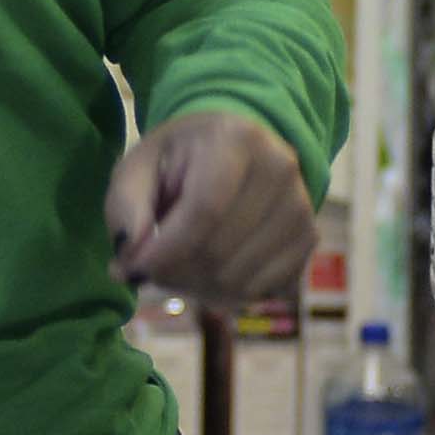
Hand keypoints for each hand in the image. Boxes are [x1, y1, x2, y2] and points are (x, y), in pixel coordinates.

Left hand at [110, 109, 315, 304]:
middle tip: (148, 269)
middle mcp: (280, 169)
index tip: (132, 270)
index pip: (204, 210)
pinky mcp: (308, 239)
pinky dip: (225, 295)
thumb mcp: (139, 167)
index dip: (165, 251)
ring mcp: (301, 207)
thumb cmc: (179, 159)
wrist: (235, 149)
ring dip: (195, 288)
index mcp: (236, 139)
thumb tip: (130, 256)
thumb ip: (126, 207)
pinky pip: (261, 291)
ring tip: (175, 268)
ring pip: (238, 278)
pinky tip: (205, 275)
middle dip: (173, 273)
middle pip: (219, 251)